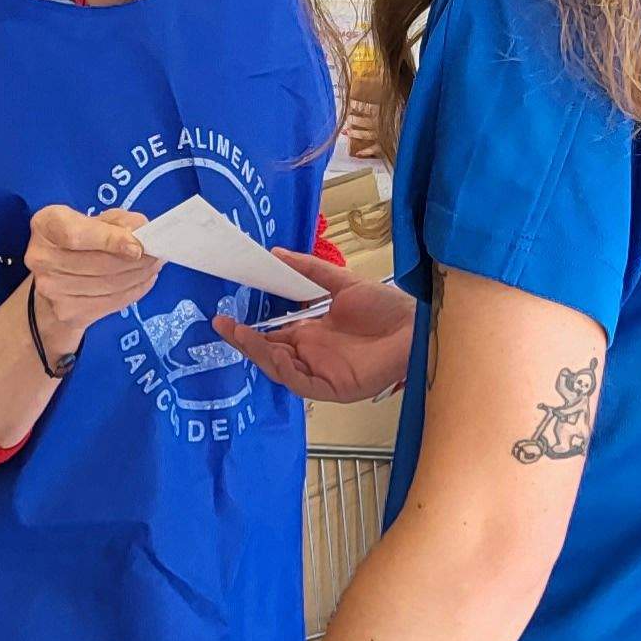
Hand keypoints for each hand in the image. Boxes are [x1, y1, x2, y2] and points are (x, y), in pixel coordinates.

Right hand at [23, 205, 159, 368]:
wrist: (54, 282)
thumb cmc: (79, 241)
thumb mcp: (95, 220)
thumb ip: (118, 221)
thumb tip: (141, 231)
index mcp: (46, 225)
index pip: (77, 235)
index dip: (110, 241)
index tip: (138, 246)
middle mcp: (41, 257)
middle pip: (98, 263)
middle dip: (136, 260)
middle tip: (158, 254)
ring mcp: (52, 289)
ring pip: (108, 284)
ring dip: (139, 275)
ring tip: (154, 265)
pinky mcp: (66, 312)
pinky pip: (111, 302)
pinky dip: (134, 291)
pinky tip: (145, 280)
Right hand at [218, 250, 414, 403]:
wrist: (416, 324)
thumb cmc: (387, 307)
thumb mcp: (342, 283)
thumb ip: (309, 271)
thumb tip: (276, 252)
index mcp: (313, 335)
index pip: (272, 337)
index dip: (249, 331)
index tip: (225, 319)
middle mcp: (314, 356)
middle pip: (270, 354)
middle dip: (246, 343)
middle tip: (223, 326)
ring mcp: (323, 373)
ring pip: (281, 370)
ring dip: (260, 354)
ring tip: (241, 336)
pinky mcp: (336, 387)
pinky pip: (303, 383)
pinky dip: (285, 371)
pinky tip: (274, 354)